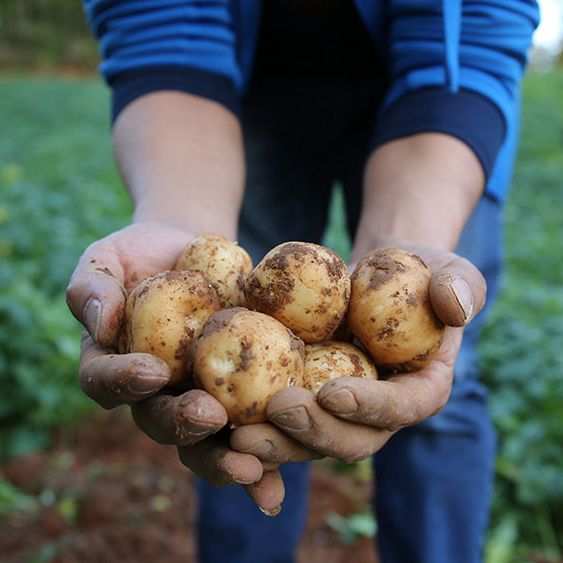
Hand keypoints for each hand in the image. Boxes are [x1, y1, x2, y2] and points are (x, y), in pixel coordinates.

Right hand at [67, 221, 283, 513]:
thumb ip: (92, 288)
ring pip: (204, 441)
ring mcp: (195, 396)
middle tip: (208, 418)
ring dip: (224, 460)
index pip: (105, 382)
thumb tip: (101, 323)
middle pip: (159, 422)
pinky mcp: (235, 394)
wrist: (189, 251)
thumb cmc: (140, 254)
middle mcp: (153, 392)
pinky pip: (247, 429)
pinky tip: (277, 484)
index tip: (152, 371)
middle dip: (182, 425)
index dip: (123, 382)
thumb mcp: (106, 260)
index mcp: (113, 364)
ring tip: (251, 469)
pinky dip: (263, 458)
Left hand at [230, 243, 485, 464]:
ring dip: (275, 442)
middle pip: (350, 439)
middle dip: (315, 432)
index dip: (370, 406)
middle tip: (279, 410)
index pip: (399, 408)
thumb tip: (454, 305)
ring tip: (237, 431)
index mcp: (418, 392)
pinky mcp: (303, 397)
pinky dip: (252, 428)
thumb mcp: (448, 269)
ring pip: (307, 441)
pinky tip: (221, 423)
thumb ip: (461, 285)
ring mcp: (337, 411)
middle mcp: (377, 414)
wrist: (376, 274)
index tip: (334, 392)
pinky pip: (277, 421)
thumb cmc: (417, 270)